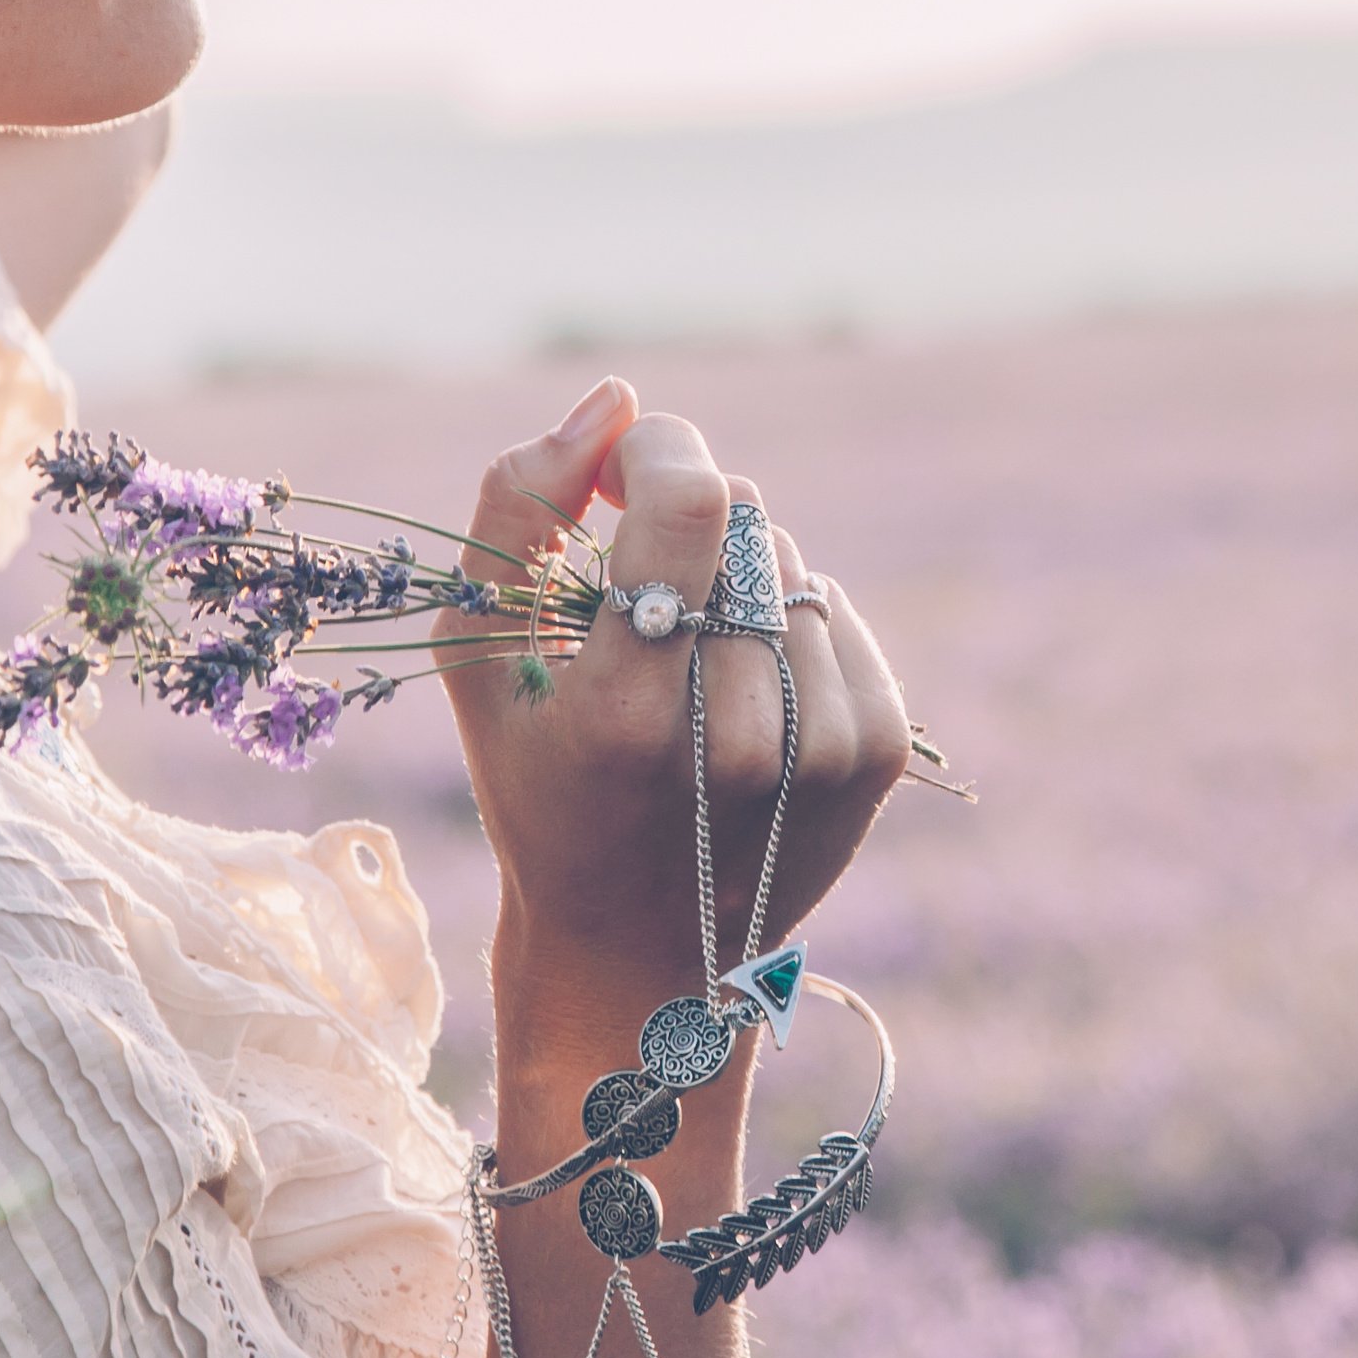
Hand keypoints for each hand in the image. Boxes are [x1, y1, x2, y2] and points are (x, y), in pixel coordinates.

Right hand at [440, 380, 913, 1019]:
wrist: (636, 956)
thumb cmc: (537, 792)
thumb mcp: (478, 659)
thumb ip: (516, 510)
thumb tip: (613, 401)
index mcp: (627, 712)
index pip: (691, 500)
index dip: (655, 450)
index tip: (618, 465)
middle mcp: (738, 736)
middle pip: (743, 523)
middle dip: (684, 521)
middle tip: (641, 586)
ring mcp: (823, 749)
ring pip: (792, 565)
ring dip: (737, 580)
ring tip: (687, 660)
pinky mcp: (878, 757)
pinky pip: (836, 613)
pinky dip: (788, 625)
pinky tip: (740, 688)